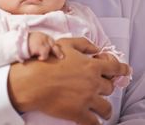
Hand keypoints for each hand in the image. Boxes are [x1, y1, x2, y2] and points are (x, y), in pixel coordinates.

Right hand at [8, 37, 129, 124]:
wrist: (34, 80)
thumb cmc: (49, 60)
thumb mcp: (66, 44)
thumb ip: (84, 44)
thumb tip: (97, 49)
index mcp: (92, 65)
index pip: (115, 68)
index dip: (122, 69)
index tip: (125, 71)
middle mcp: (93, 82)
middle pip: (110, 88)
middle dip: (105, 87)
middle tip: (97, 86)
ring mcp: (87, 99)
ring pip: (106, 108)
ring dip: (104, 107)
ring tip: (99, 108)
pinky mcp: (79, 113)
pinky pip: (94, 122)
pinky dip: (95, 121)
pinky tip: (91, 118)